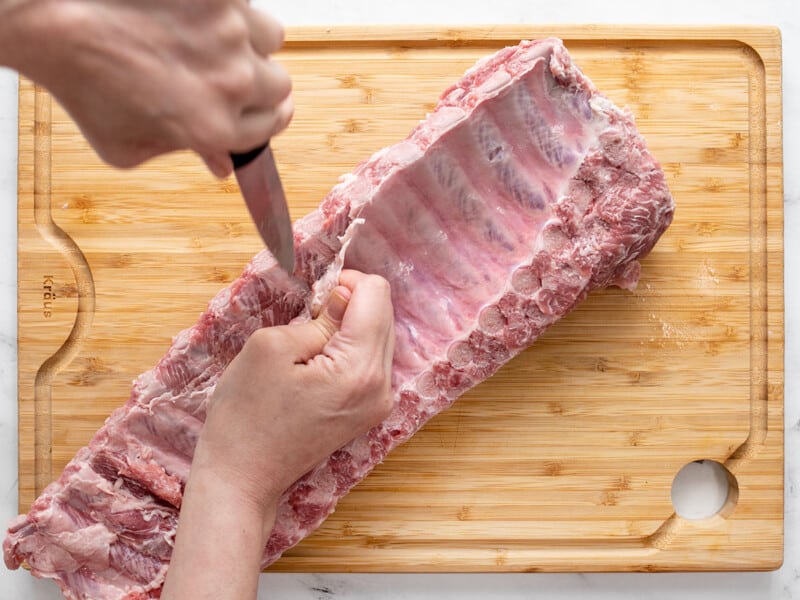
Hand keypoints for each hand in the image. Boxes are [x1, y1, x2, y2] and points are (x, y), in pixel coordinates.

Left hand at [0, 0, 291, 176]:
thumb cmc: (81, 81)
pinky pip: (248, 4)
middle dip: (260, 84)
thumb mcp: (125, 146)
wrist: (53, 15)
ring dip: (251, 42)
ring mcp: (230, 32)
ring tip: (216, 38)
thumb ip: (181, 155)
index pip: (271, 127)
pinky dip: (231, 10)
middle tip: (231, 74)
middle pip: (279, 86)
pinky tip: (200, 14)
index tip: (259, 110)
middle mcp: (233, 83)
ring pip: (271, 40)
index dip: (264, 117)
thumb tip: (222, 164)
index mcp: (215, 128)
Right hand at [162, 270, 393, 599]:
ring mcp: (379, 404)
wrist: (242, 479)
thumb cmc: (246, 414)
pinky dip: (349, 350)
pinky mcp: (370, 413)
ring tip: (308, 347)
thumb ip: (318, 316)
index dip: (343, 282)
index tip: (312, 300)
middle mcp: (381, 387)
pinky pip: (371, 361)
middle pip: (383, 313)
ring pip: (379, 336)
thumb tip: (345, 296)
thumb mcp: (271, 346)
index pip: (376, 293)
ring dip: (348, 328)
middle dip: (347, 304)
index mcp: (360, 368)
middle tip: (306, 322)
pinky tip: (317, 364)